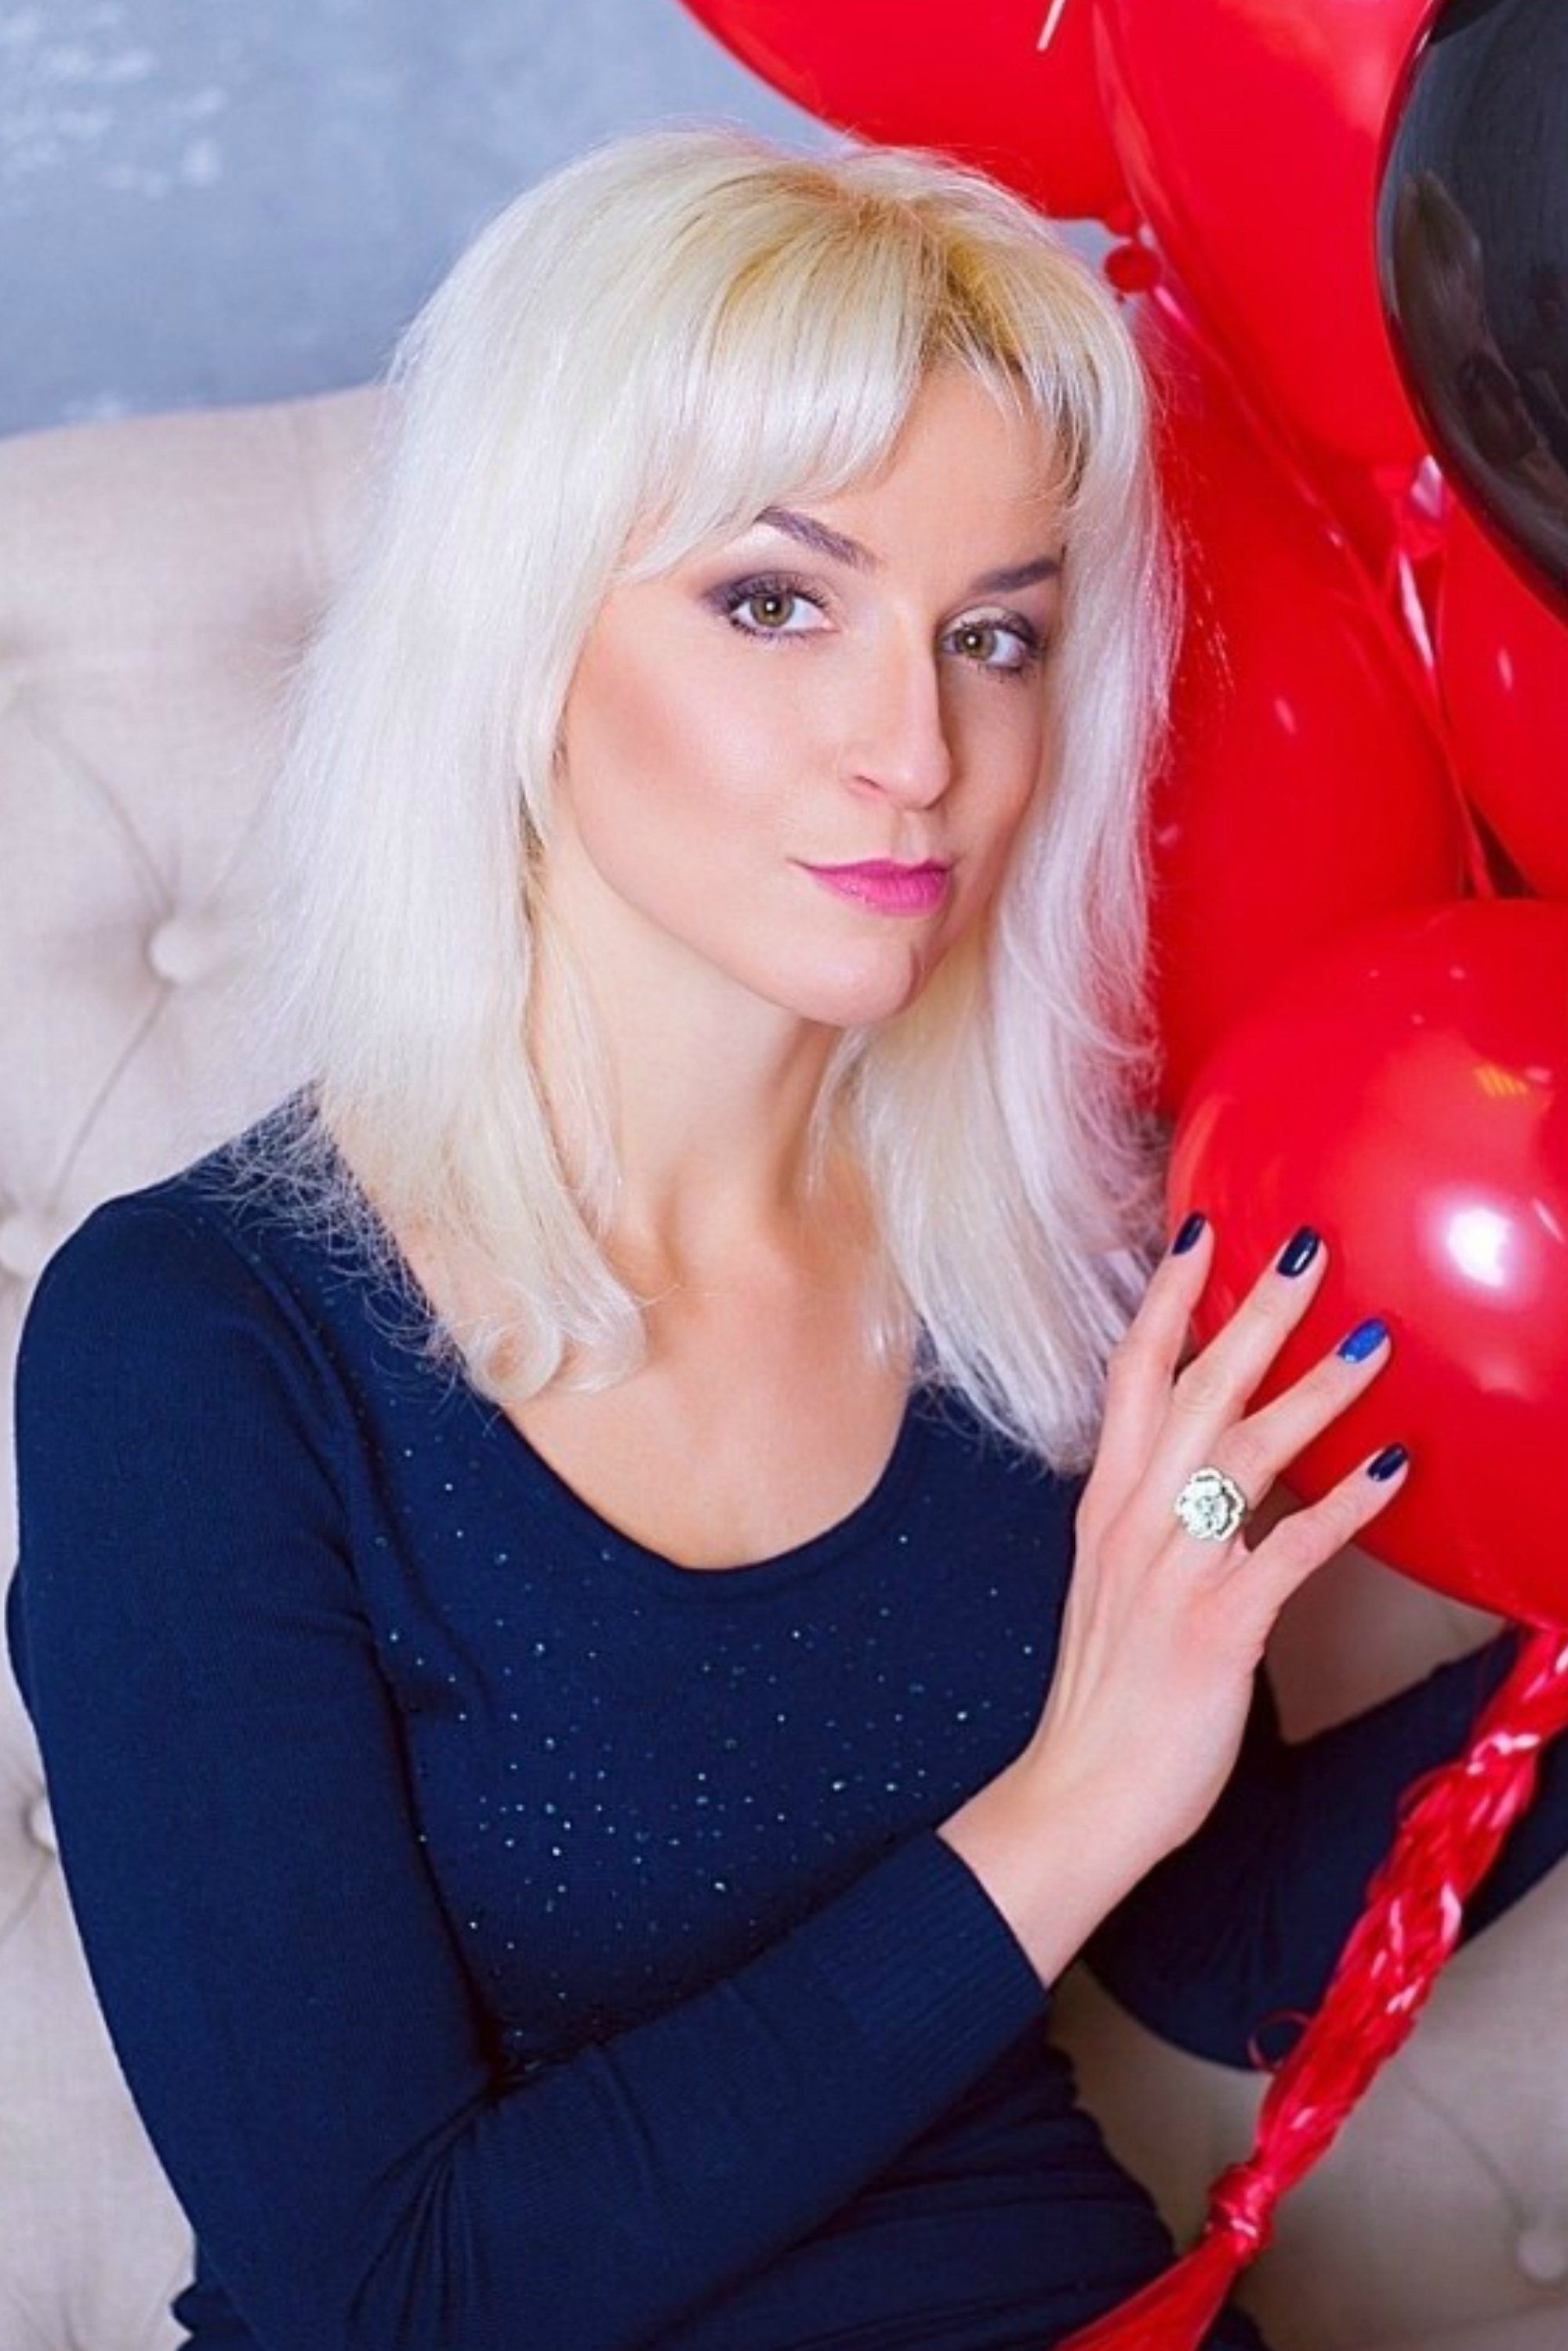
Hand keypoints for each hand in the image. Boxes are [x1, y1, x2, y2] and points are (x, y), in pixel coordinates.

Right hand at [1019, 1217, 1407, 1872]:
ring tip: (1373, 1341)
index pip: (1131, 1376)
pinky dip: (1345, 1504)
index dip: (1165, 1300)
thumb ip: (1156, 1517)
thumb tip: (1211, 1475)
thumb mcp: (1116, 1581)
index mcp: (1107, 1504)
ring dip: (1314, 1391)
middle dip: (1253, 1312)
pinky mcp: (1219, 1626)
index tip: (1199, 1232)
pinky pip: (1291, 1549)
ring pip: (1247, 1453)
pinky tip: (1393, 1468)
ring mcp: (1174, 1570)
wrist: (1082, 1793)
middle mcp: (1135, 1520)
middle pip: (1196, 1389)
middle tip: (1307, 1247)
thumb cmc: (1107, 1693)